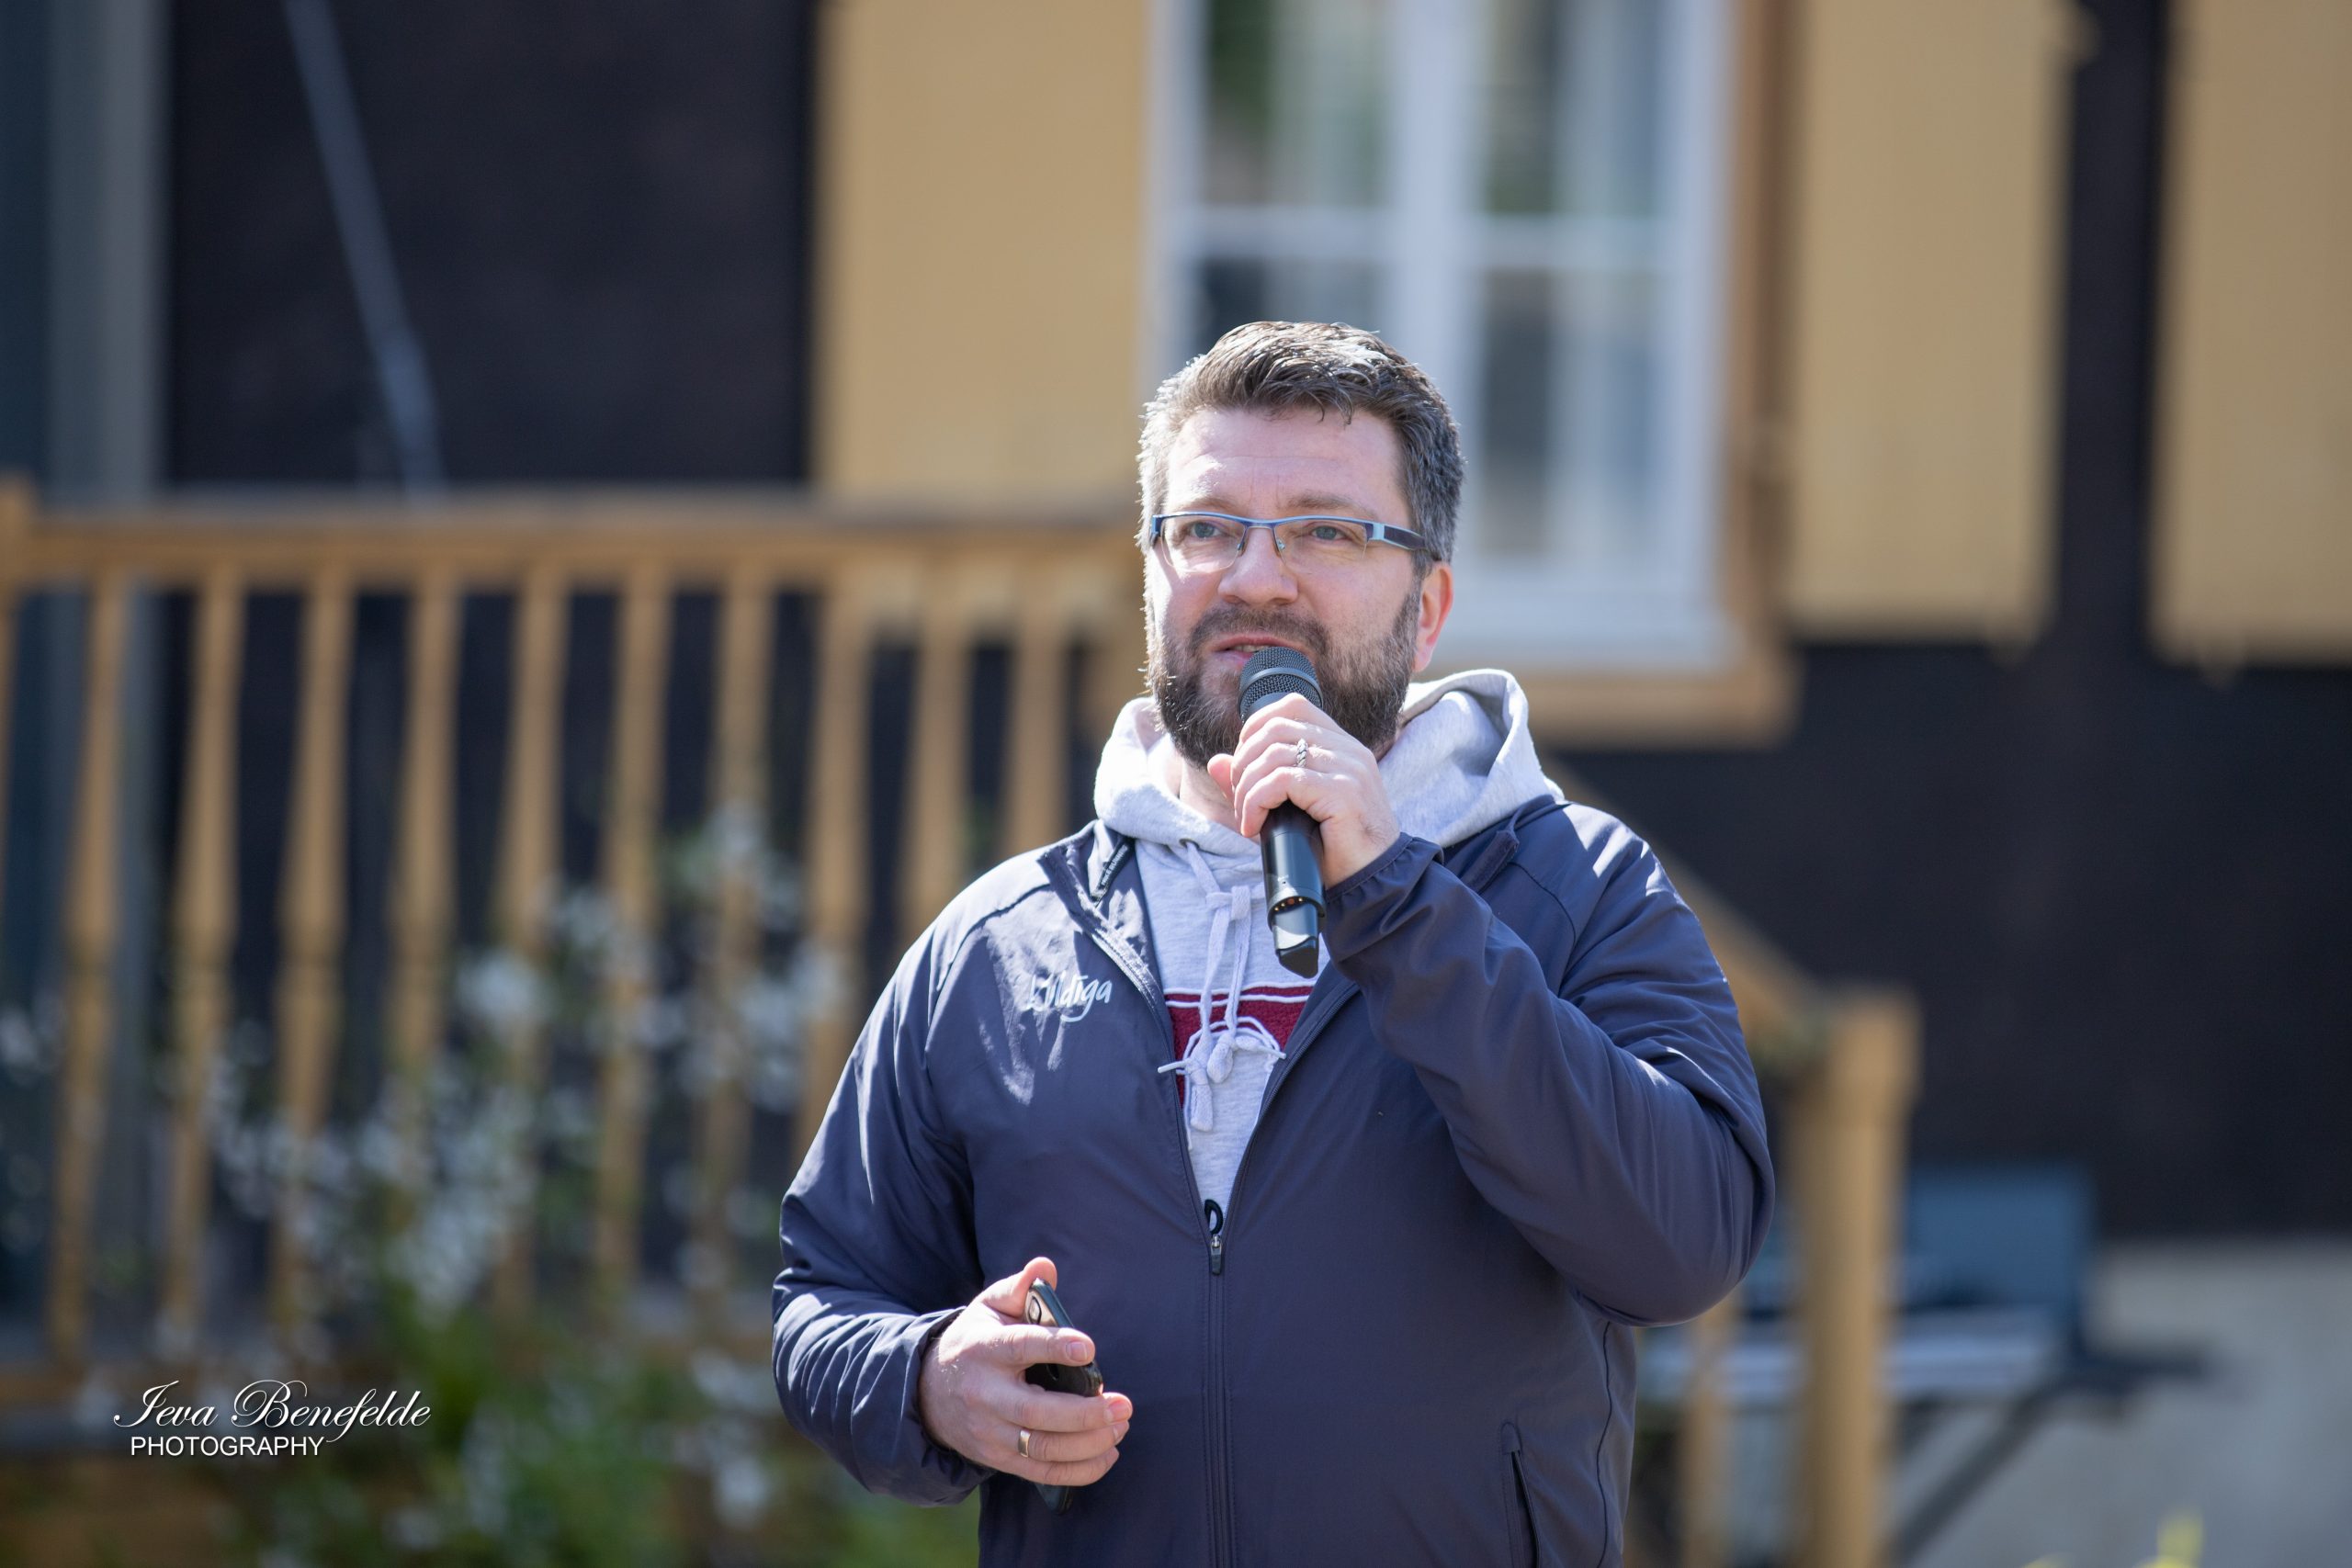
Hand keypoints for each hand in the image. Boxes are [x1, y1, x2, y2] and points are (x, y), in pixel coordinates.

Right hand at [917, 1256, 1132, 1485]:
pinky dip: (1080, 1470)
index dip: (1054, 1347)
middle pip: (1035, 1413)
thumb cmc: (975, 1341)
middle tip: (1122, 1404)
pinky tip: (1108, 1452)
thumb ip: (1019, 1287)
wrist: (929, 1392)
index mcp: (984, 1349)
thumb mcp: (989, 1307)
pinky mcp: (998, 1459)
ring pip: (1042, 1450)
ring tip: (1120, 1426)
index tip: (1088, 1348)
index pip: (1020, 1347)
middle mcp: (984, 1395)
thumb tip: (1045, 1266)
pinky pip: (1042, 1474)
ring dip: (1089, 1444)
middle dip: (1085, 1414)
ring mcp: (989, 1432)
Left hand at [1207, 694, 1400, 884]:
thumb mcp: (1289, 812)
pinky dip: (1256, 802)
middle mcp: (1349, 751)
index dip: (1255, 728)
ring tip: (1247, 818)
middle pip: (1276, 725)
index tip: (1244, 768)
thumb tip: (1215, 761)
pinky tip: (1254, 827)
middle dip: (1244, 761)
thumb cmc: (1332, 849)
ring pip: (1275, 753)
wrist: (1374, 884)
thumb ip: (1255, 783)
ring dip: (1246, 788)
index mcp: (1342, 746)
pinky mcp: (1343, 794)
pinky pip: (1283, 781)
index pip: (1293, 705)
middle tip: (1241, 799)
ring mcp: (1349, 769)